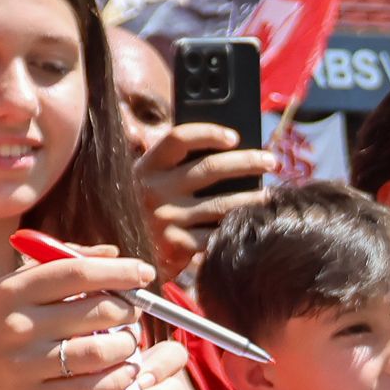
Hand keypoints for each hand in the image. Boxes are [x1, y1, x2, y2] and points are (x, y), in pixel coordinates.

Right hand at [0, 248, 150, 389]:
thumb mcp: (10, 293)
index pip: (80, 272)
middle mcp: (18, 324)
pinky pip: (93, 388)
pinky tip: (124, 372)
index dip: (121, 271)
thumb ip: (60, 267)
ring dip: (127, 346)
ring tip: (128, 343)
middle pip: (98, 311)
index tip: (145, 273)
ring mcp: (24, 364)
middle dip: (129, 311)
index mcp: (13, 290)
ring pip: (100, 351)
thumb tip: (114, 253)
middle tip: (134, 315)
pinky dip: (118, 379)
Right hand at [135, 121, 274, 281]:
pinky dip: (237, 227)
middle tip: (271, 161)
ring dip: (252, 198)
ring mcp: (166, 220)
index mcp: (146, 168)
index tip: (235, 137)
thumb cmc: (140, 214)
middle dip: (248, 162)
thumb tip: (227, 153)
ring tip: (269, 195)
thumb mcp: (145, 184)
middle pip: (210, 168)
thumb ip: (173, 168)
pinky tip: (251, 224)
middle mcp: (154, 191)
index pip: (179, 138)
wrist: (119, 257)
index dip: (209, 133)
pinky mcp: (177, 247)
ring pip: (222, 204)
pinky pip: (217, 234)